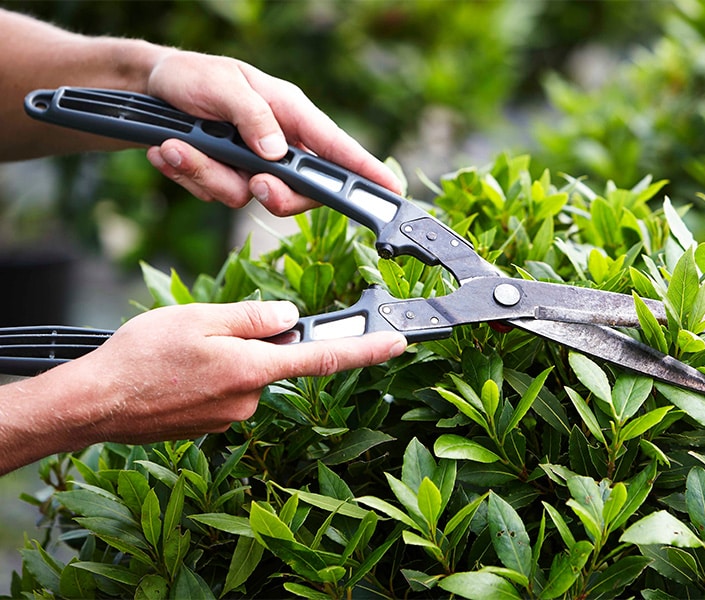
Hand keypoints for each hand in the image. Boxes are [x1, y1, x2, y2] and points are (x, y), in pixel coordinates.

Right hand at [53, 301, 405, 445]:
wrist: (97, 404)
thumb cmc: (142, 356)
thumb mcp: (200, 317)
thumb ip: (254, 316)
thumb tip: (291, 318)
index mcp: (255, 369)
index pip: (325, 358)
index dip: (367, 349)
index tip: (398, 343)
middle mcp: (251, 399)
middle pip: (275, 359)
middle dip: (255, 340)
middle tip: (207, 331)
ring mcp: (232, 416)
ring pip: (248, 373)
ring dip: (228, 356)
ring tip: (182, 352)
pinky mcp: (213, 425)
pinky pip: (228, 389)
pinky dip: (212, 374)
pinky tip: (179, 371)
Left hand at [144, 51, 401, 215]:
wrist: (147, 90)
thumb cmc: (191, 76)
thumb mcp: (223, 84)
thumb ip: (253, 117)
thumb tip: (279, 155)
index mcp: (291, 114)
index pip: (336, 148)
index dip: (366, 172)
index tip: (391, 192)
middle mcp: (278, 144)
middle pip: (299, 191)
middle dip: (275, 194)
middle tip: (256, 185)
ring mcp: (252, 164)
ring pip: (246, 196)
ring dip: (206, 174)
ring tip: (176, 146)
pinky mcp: (226, 177)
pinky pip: (215, 194)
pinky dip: (188, 175)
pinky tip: (169, 150)